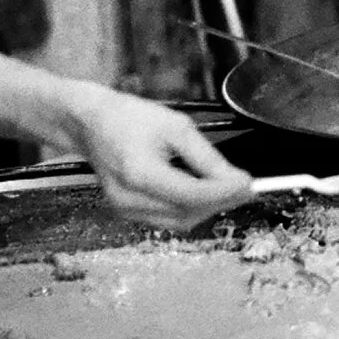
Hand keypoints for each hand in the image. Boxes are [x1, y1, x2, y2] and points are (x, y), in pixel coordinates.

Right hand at [60, 88, 254, 231]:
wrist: (89, 123)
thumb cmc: (127, 117)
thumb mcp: (175, 126)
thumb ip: (207, 157)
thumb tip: (236, 179)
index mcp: (137, 171)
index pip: (191, 194)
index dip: (224, 192)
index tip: (250, 184)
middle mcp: (128, 198)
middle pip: (187, 212)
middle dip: (222, 201)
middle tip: (247, 186)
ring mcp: (125, 209)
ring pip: (180, 221)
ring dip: (209, 207)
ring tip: (229, 188)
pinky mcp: (127, 213)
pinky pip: (168, 219)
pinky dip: (191, 208)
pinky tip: (204, 192)